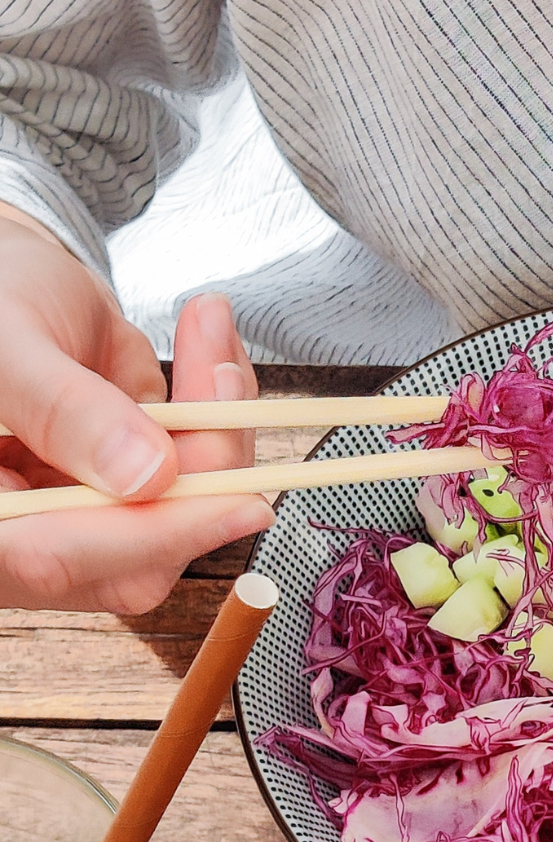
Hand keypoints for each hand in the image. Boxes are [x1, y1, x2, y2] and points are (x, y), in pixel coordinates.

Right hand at [0, 215, 273, 612]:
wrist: (5, 282)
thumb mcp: (6, 348)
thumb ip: (63, 411)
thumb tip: (148, 476)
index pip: (54, 559)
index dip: (150, 538)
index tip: (240, 502)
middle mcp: (31, 533)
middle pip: (140, 549)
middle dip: (207, 463)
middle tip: (222, 373)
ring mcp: (90, 516)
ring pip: (187, 508)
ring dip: (222, 417)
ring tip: (206, 323)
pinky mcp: (137, 484)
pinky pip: (201, 466)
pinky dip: (223, 404)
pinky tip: (210, 343)